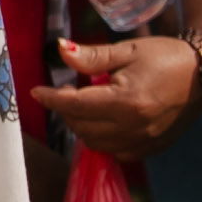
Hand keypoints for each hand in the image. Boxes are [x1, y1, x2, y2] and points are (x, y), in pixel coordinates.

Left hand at [35, 37, 201, 158]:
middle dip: (66, 109)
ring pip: (95, 143)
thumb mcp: (127, 50)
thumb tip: (60, 49)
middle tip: (69, 91)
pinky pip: (115, 152)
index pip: (75, 105)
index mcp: (127, 101)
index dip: (51, 98)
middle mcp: (135, 126)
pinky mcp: (152, 148)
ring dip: (82, 125)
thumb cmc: (165, 56)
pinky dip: (102, 138)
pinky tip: (105, 120)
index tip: (36, 92)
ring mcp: (145, 141)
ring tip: (88, 103)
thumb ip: (91, 56)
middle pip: (81, 126)